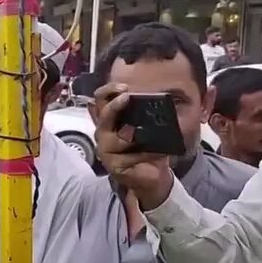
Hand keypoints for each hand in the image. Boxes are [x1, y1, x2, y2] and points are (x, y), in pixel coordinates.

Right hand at [91, 83, 174, 207]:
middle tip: (127, 97)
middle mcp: (104, 132)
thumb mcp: (151, 126)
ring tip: (153, 136)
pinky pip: (128, 156)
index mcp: (112, 120)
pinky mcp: (112, 165)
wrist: (154, 174)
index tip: (124, 88)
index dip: (109, 91)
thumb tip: (160, 100)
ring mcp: (105, 149)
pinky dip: (146, 153)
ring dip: (135, 135)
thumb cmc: (150, 148)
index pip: (101, 99)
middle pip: (102, 115)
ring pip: (113, 137)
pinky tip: (157, 153)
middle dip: (114, 105)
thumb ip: (149, 113)